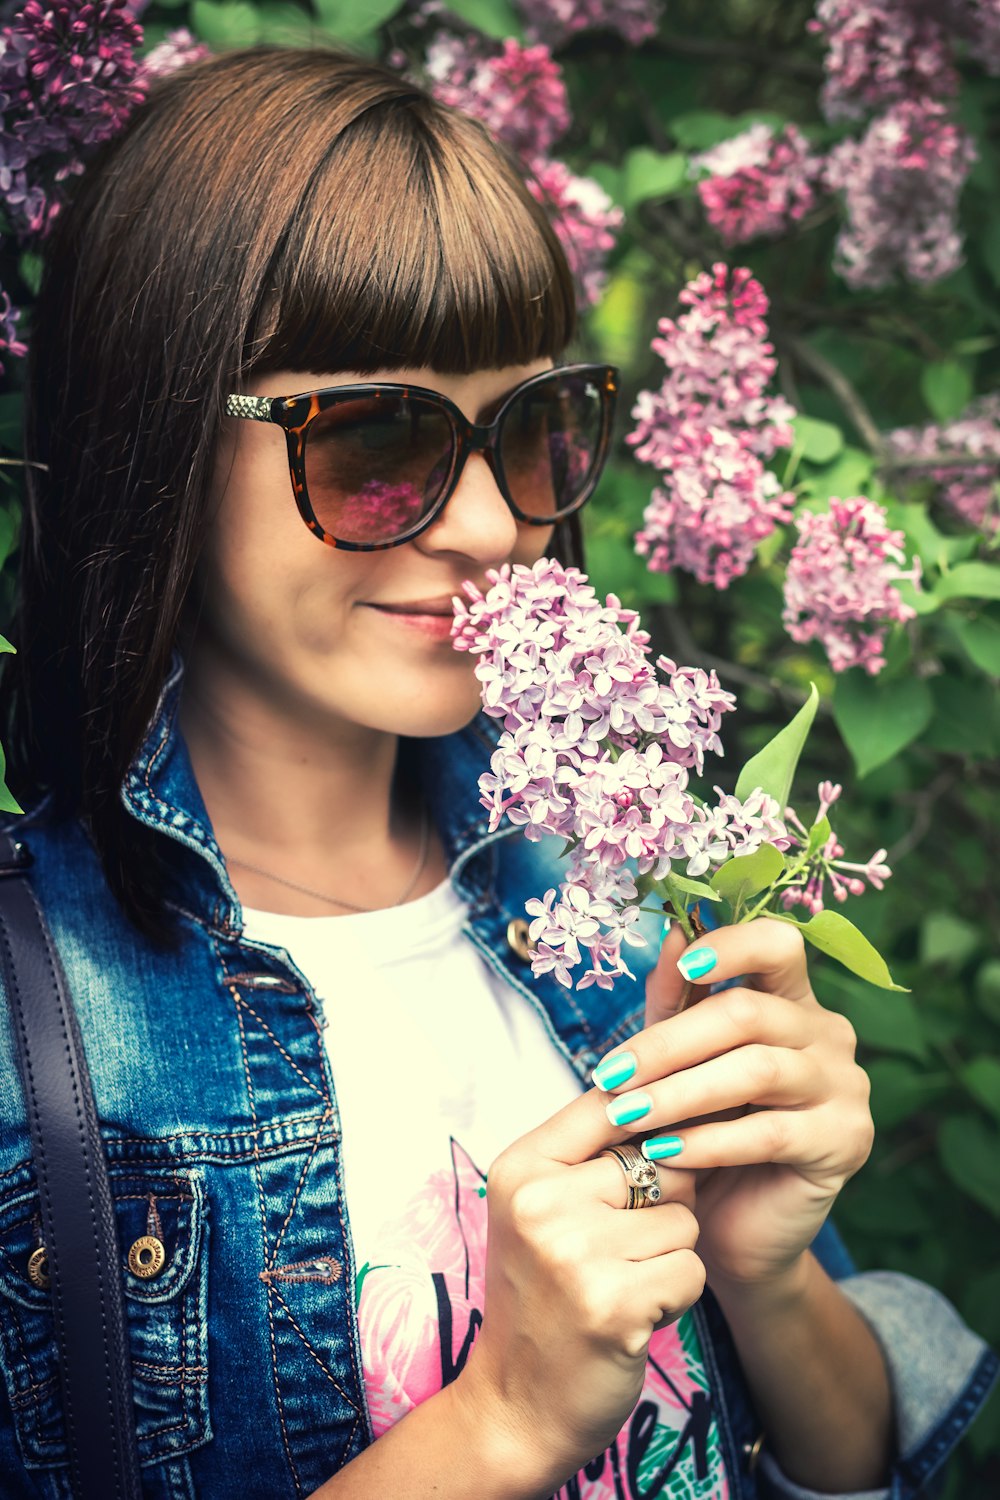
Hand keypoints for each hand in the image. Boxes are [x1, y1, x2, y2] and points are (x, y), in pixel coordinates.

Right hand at [456, 1088, 704, 1493]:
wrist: (515, 1405)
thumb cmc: (543, 1295)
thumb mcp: (543, 1209)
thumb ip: (593, 1152)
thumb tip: (676, 1092)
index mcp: (521, 1167)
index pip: (611, 1102)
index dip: (655, 1117)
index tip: (670, 1141)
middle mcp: (541, 1202)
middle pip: (661, 1162)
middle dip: (665, 1204)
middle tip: (622, 1248)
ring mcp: (574, 1253)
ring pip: (684, 1219)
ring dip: (671, 1255)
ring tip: (624, 1283)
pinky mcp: (613, 1304)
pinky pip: (691, 1269)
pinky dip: (677, 1295)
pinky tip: (634, 1316)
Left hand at [608, 917, 872, 1290]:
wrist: (731, 1228)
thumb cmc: (702, 1129)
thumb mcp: (679, 1059)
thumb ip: (675, 1000)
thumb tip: (671, 932)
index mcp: (792, 999)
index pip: (778, 943)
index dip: (732, 945)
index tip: (683, 965)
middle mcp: (828, 1033)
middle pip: (747, 1014)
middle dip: (667, 1045)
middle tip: (609, 1076)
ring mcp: (845, 1086)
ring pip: (756, 1071)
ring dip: (679, 1093)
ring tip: (626, 1116)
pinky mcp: (846, 1141)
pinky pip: (770, 1133)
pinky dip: (708, 1141)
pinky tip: (664, 1152)